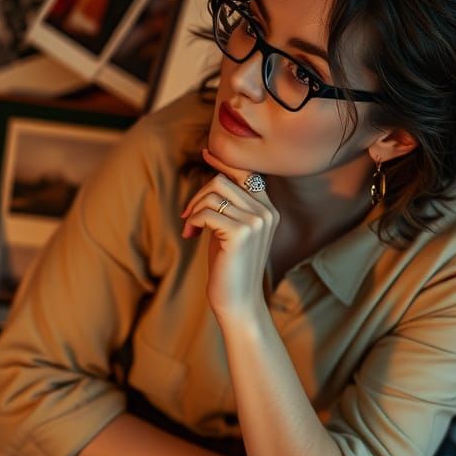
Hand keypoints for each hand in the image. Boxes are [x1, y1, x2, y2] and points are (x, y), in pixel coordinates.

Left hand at [180, 148, 278, 320]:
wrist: (237, 302)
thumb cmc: (229, 267)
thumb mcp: (230, 230)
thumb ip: (229, 206)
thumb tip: (213, 178)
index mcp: (268, 210)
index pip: (246, 173)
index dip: (225, 161)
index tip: (207, 153)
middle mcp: (266, 212)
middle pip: (224, 180)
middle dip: (199, 195)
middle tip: (187, 216)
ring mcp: (256, 221)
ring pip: (214, 193)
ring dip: (195, 209)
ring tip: (190, 228)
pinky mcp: (241, 232)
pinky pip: (206, 212)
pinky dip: (193, 221)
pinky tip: (191, 236)